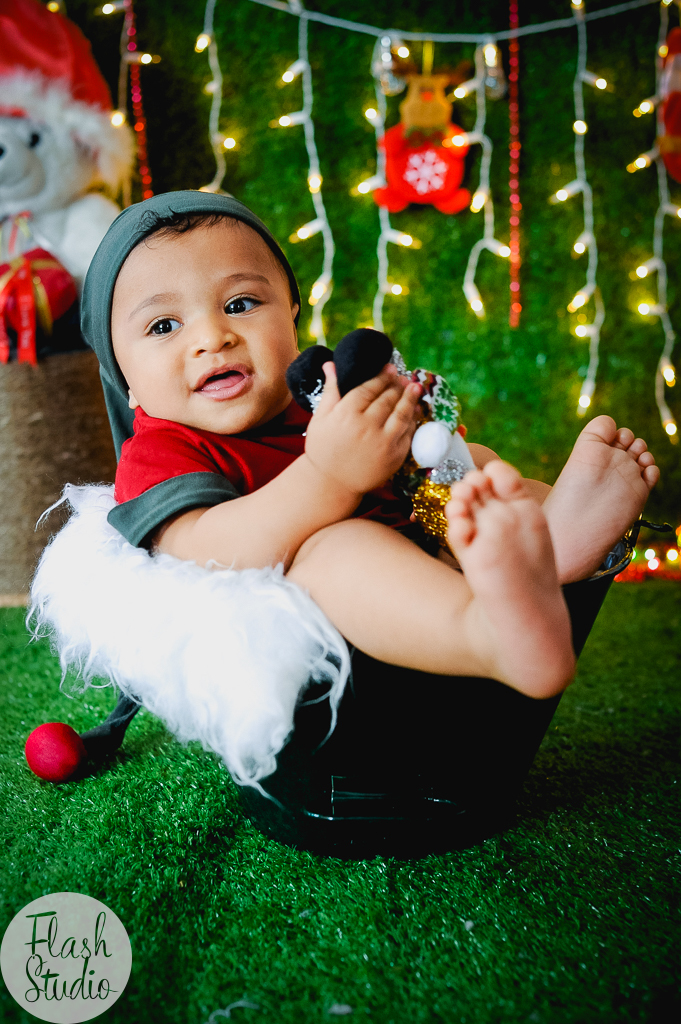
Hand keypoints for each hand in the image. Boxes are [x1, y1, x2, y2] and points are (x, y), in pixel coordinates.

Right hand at [304, 361, 421, 494]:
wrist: (331, 483)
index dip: (382, 376)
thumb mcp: (320, 418)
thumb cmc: (323, 448)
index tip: (390, 368)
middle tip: (403, 377)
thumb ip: (331, 390)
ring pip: (401, 414)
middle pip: (388, 399)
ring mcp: (383, 442)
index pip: (370, 388)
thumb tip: (331, 363)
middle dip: (397, 385)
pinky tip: (414, 411)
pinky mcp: (394, 456)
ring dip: (410, 399)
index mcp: (347, 413)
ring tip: (415, 388)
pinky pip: (407, 434)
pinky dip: (412, 421)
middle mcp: (367, 426)